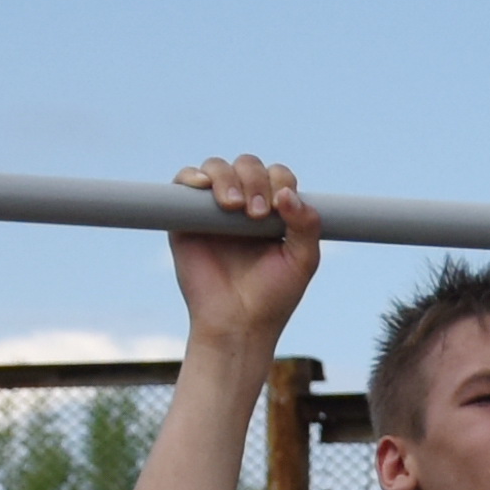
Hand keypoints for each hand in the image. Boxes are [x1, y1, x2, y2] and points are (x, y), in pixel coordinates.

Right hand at [169, 155, 320, 350]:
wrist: (237, 324)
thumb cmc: (272, 297)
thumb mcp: (302, 261)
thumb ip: (307, 226)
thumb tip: (289, 193)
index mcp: (273, 211)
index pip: (277, 176)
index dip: (279, 182)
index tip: (279, 209)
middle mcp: (243, 205)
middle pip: (248, 165)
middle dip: (255, 181)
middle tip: (256, 213)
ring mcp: (212, 210)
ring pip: (217, 168)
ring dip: (227, 178)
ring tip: (233, 206)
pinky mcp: (185, 219)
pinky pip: (183, 183)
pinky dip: (191, 176)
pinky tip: (202, 186)